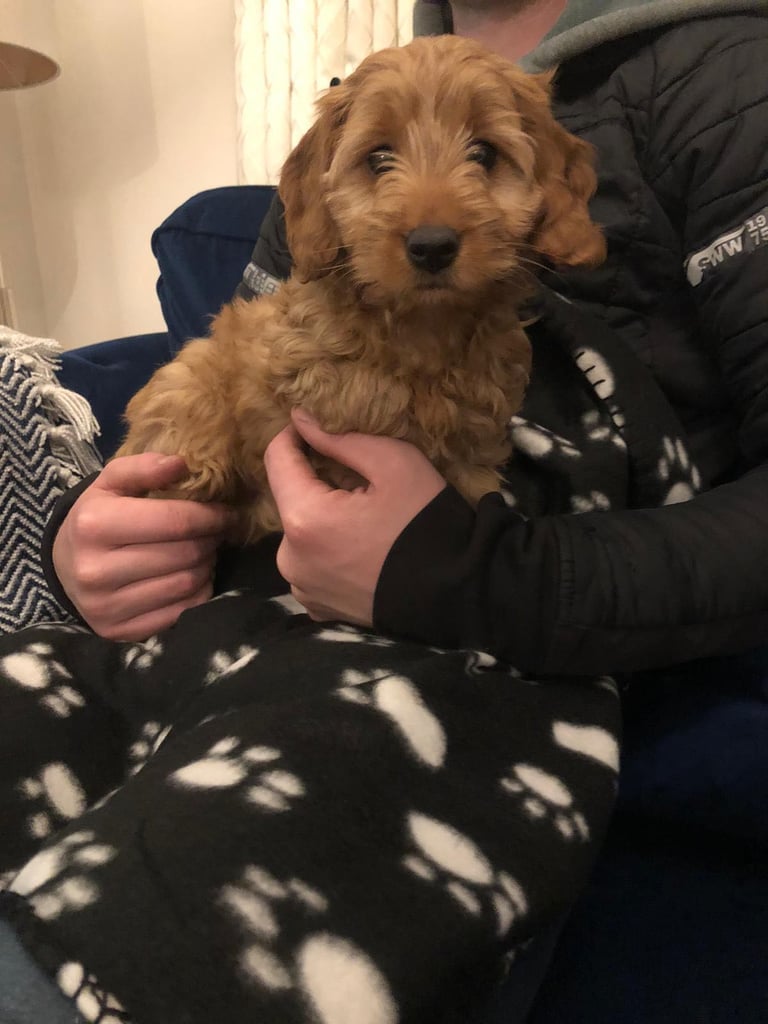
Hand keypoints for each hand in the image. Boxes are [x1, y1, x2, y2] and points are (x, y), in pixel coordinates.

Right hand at [52, 453, 232, 640]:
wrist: (65, 568)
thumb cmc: (97, 517)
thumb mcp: (110, 484)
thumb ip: (143, 467)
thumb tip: (181, 464)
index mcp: (94, 525)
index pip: (175, 521)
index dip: (210, 515)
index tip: (225, 512)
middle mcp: (96, 570)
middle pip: (185, 554)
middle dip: (210, 539)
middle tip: (216, 531)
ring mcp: (108, 607)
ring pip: (187, 583)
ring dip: (207, 565)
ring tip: (203, 551)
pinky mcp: (121, 632)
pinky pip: (183, 610)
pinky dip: (198, 591)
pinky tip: (191, 576)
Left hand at [264, 409, 445, 624]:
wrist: (457, 593)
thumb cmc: (426, 522)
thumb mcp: (394, 463)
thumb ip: (339, 439)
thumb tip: (300, 420)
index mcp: (303, 519)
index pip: (276, 459)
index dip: (295, 435)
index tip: (319, 429)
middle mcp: (290, 558)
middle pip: (291, 500)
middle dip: (317, 483)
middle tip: (360, 481)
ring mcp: (302, 587)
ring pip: (301, 534)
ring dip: (323, 519)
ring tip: (365, 520)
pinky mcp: (318, 607)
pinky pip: (312, 565)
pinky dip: (329, 552)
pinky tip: (363, 550)